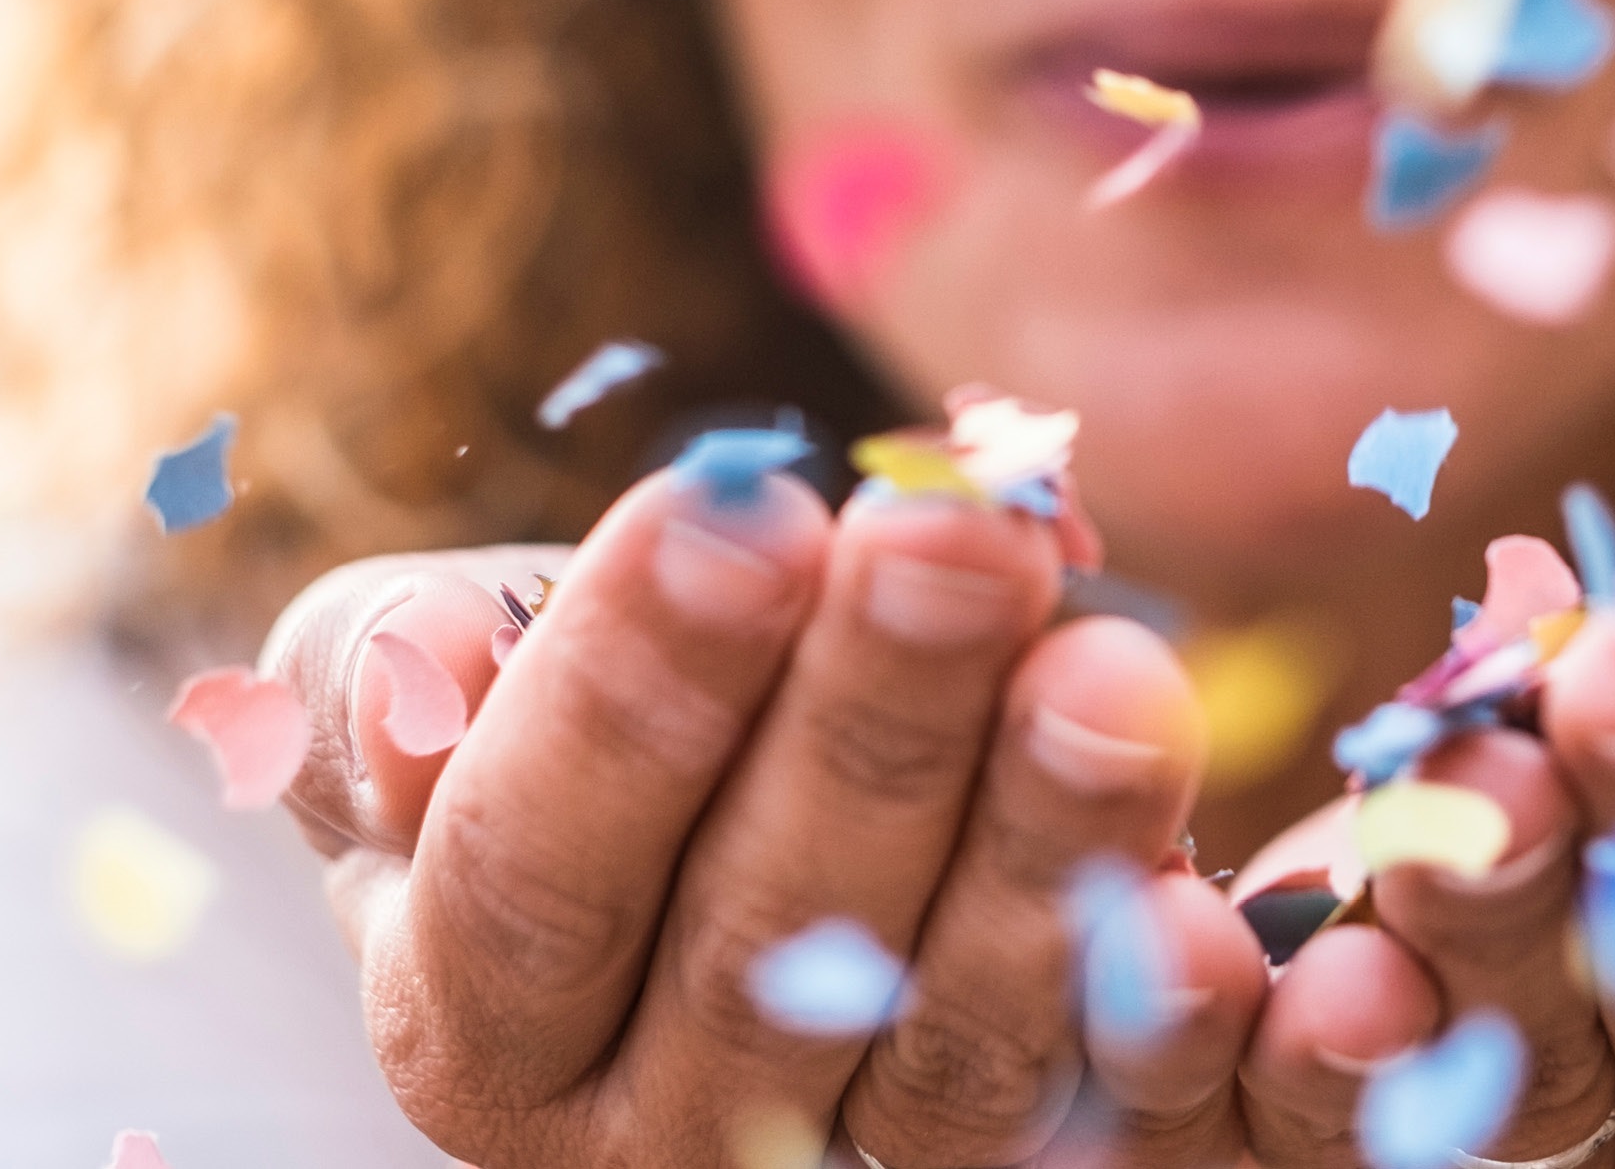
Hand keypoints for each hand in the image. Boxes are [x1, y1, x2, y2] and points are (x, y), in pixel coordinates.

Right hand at [255, 466, 1269, 1166]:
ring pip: (954, 1039)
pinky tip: (1224, 892)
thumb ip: (391, 668)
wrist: (712, 809)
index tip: (741, 511)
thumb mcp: (417, 671)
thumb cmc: (547, 716)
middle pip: (762, 947)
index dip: (629, 697)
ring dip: (1045, 847)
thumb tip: (426, 667)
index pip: (534, 871)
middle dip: (872, 725)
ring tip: (1114, 665)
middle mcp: (652, 1137)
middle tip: (961, 539)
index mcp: (475, 1028)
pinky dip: (1175, 1013)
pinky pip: (1114, 1113)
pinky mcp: (1031, 1165)